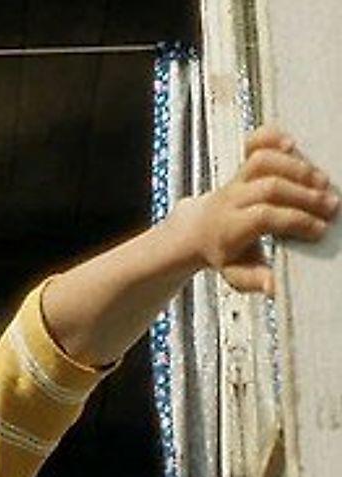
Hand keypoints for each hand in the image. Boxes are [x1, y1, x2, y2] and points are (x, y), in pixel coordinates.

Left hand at [173, 126, 338, 295]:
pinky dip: (272, 138)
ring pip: (263, 161)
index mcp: (229, 226)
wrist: (199, 230)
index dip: (295, 220)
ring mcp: (236, 178)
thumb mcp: (235, 273)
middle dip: (303, 195)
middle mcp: (231, 198)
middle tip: (333, 206)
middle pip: (269, 187)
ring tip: (323, 182)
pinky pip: (253, 144)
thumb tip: (274, 287)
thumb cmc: (224, 253)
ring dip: (297, 168)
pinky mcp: (242, 165)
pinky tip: (293, 144)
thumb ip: (253, 280)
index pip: (264, 216)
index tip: (320, 229)